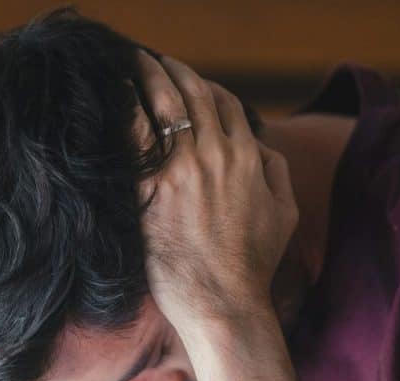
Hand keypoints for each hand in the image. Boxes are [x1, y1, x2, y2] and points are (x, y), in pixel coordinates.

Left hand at [134, 52, 297, 323]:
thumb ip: (276, 173)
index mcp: (248, 157)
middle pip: (192, 94)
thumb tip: (265, 148)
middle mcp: (215, 154)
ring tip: (129, 66)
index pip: (224, 104)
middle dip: (171, 70)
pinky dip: (124, 110)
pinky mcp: (151, 189)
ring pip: (164, 105)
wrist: (223, 301)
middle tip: (150, 61)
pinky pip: (134, 136)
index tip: (185, 80)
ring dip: (146, 78)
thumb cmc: (253, 266)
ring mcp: (182, 169)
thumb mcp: (285, 215)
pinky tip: (113, 98)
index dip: (204, 86)